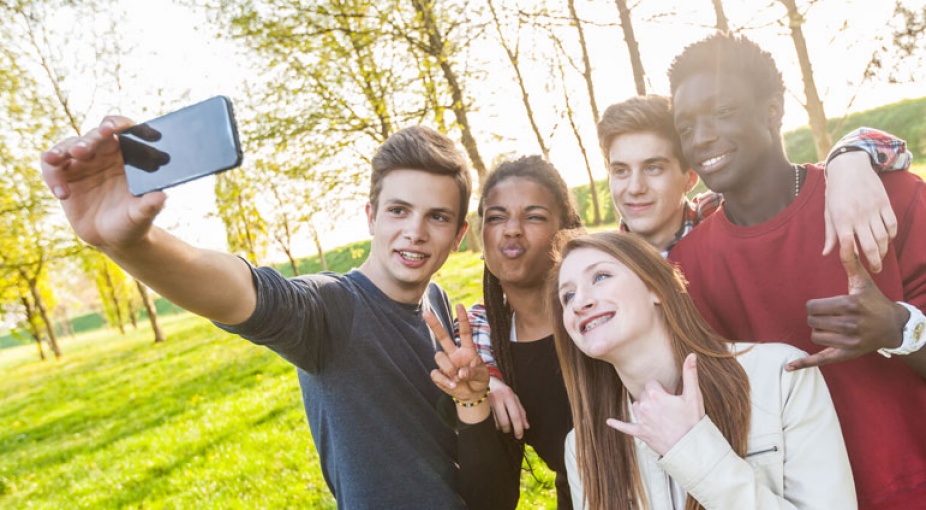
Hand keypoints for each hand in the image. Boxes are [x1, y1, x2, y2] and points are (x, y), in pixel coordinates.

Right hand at [40, 116, 165, 249]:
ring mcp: (83, 162)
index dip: (116, 125)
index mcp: (128, 154)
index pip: (124, 129)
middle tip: (80, 152)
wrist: (113, 237)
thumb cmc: (133, 221)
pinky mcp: (64, 174)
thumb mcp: (141, 215)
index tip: (111, 129)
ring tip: (56, 160)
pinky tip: (62, 194)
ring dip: (61, 151)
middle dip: (87, 141)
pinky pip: (52, 167)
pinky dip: (52, 176)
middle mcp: (105, 153)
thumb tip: (162, 197)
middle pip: (94, 136)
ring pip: (68, 146)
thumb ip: (150, 206)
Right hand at [426, 304, 489, 402]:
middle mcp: (454, 354)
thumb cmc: (479, 380)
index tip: (460, 305)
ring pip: (439, 356)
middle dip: (434, 325)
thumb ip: (473, 372)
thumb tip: (460, 373)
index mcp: (467, 350)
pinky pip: (435, 373)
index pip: (464, 332)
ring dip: (448, 368)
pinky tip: (453, 385)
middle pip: (443, 337)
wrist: (473, 395)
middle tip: (426, 313)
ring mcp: (446, 364)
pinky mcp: (440, 375)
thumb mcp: (482, 375)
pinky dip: (444, 380)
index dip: (462, 319)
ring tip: (458, 379)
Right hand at [487, 377, 528, 438]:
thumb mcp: (514, 398)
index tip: (520, 435)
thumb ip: (521, 411)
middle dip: (509, 430)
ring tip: (506, 426)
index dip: (518, 427)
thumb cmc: (503, 390)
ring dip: (503, 428)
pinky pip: (492, 420)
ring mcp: (489, 403)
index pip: (515, 415)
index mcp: (508, 395)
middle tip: (512, 432)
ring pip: (497, 422)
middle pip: (505, 421)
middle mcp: (498, 398)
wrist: (487, 381)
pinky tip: (499, 422)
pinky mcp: (483, 407)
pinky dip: (497, 424)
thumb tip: (526, 426)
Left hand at [606, 353, 703, 455]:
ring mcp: (642, 420)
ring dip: (644, 408)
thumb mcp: (693, 396)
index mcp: (655, 395)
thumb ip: (690, 374)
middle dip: (654, 398)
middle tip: (669, 408)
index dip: (662, 390)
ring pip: (637, 407)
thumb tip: (691, 354)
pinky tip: (609, 422)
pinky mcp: (640, 433)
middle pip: (644, 395)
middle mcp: (645, 406)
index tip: (671, 397)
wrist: (691, 448)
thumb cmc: (693, 421)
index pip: (652, 384)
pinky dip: (618, 424)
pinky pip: (625, 427)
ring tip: (659, 415)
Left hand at [788, 244, 907, 370]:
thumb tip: (846, 239)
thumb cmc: (873, 301)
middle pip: (812, 321)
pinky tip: (788, 368)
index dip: (814, 305)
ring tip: (833, 326)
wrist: (892, 327)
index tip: (823, 305)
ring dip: (819, 330)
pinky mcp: (846, 354)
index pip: (813, 307)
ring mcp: (849, 341)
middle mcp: (851, 324)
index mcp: (851, 305)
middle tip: (829, 316)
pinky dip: (803, 363)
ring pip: (815, 336)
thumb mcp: (863, 281)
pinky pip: (821, 360)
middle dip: (816, 318)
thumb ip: (851, 261)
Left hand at [822, 150, 896, 272]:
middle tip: (875, 270)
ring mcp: (873, 209)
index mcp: (841, 219)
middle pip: (870, 245)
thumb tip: (826, 254)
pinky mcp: (884, 203)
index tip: (854, 267)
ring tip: (881, 257)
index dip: (850, 258)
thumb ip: (830, 234)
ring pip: (883, 237)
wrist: (849, 167)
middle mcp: (858, 216)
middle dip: (874, 261)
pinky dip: (891, 235)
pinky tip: (887, 240)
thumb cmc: (835, 192)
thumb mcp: (828, 212)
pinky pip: (892, 224)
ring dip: (884, 250)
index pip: (846, 245)